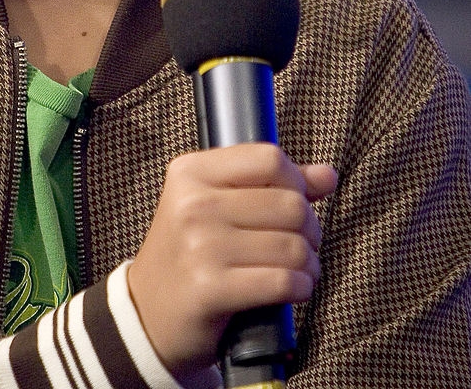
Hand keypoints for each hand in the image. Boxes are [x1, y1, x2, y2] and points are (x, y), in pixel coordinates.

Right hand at [126, 143, 336, 378]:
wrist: (147, 315)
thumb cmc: (190, 253)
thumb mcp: (216, 205)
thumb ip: (271, 184)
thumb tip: (327, 175)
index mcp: (191, 172)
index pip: (269, 159)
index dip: (297, 180)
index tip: (298, 201)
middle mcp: (192, 203)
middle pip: (289, 203)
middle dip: (310, 228)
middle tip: (303, 243)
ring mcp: (199, 246)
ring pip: (292, 245)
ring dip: (309, 263)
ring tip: (301, 269)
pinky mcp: (210, 288)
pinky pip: (282, 281)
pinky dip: (301, 287)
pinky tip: (294, 289)